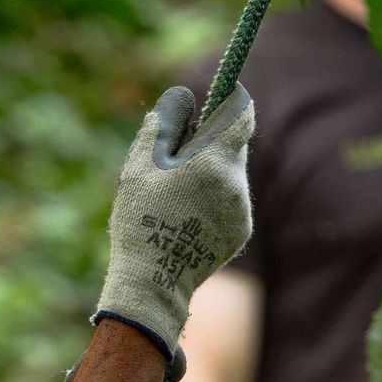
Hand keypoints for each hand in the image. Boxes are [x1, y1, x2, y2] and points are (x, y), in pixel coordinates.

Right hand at [97, 83, 254, 356]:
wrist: (153, 283)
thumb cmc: (140, 223)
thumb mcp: (139, 169)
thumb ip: (161, 127)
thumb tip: (179, 100)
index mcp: (212, 161)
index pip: (241, 113)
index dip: (232, 100)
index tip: (221, 98)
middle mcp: (236, 182)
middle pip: (233, 146)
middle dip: (210, 145)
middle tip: (178, 160)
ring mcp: (242, 209)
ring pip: (232, 175)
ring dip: (211, 175)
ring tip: (178, 199)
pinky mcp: (242, 231)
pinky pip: (232, 202)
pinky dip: (215, 202)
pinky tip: (188, 220)